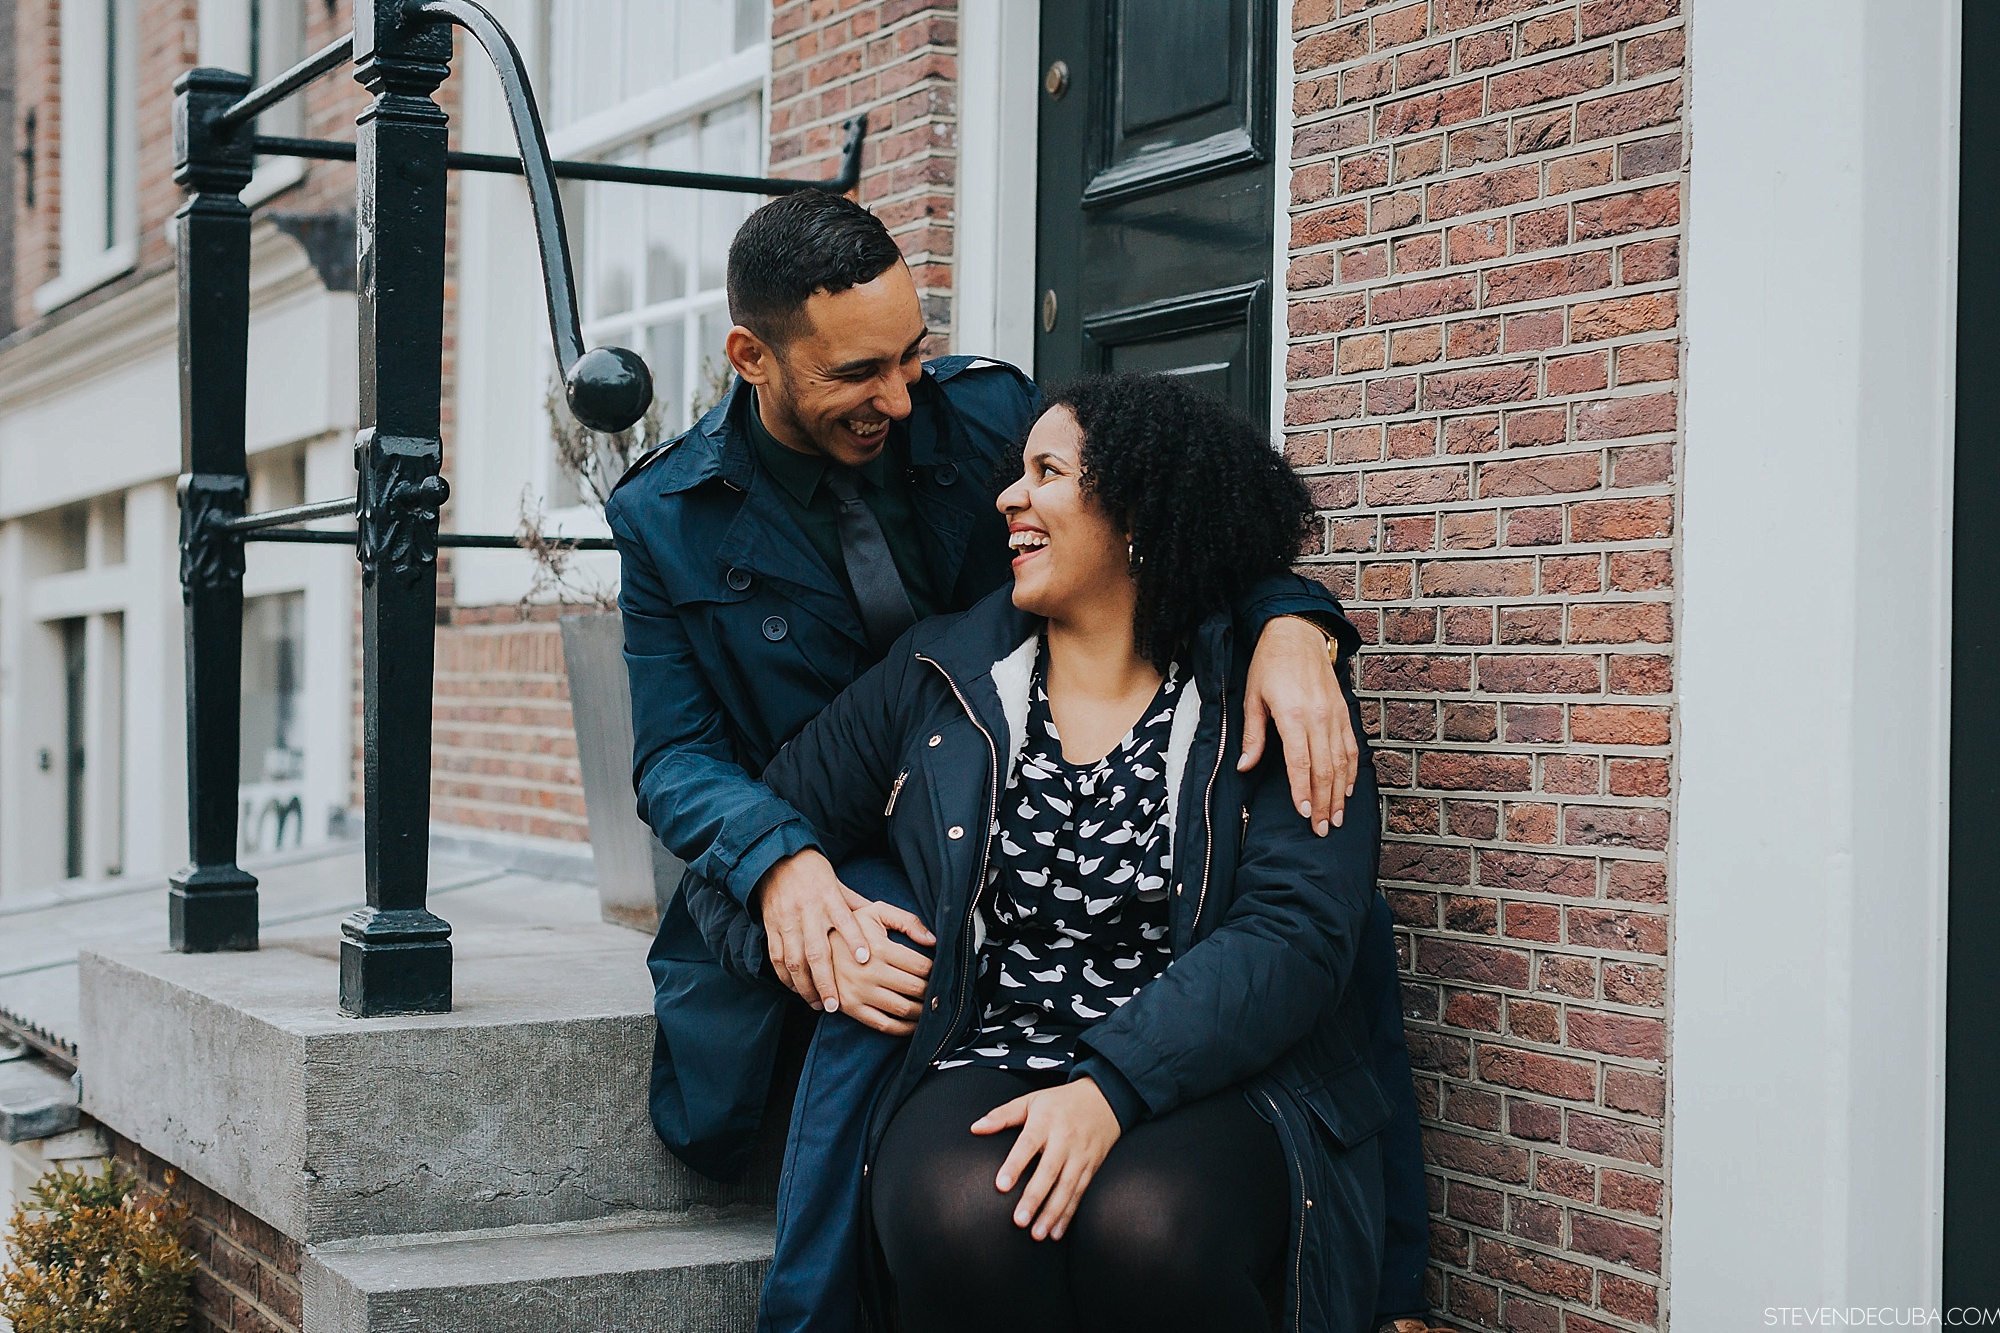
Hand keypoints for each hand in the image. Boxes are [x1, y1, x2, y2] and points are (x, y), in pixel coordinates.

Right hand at [750, 850, 934, 1010]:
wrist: (783, 864)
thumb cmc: (827, 885)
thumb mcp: (861, 897)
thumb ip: (896, 918)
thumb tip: (931, 939)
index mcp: (834, 902)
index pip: (847, 923)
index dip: (855, 942)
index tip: (865, 962)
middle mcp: (812, 914)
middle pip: (818, 953)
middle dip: (827, 981)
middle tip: (837, 1004)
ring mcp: (790, 924)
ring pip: (797, 962)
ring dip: (808, 987)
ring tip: (823, 1005)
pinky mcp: (774, 930)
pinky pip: (779, 961)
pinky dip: (788, 981)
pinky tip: (802, 995)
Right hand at [827, 900, 934, 1035]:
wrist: (814, 942)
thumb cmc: (851, 925)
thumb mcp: (876, 912)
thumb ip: (907, 921)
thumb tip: (932, 940)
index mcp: (879, 948)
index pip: (921, 966)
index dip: (936, 970)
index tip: (940, 971)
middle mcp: (870, 973)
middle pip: (915, 988)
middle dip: (932, 991)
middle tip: (941, 990)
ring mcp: (860, 993)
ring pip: (903, 1008)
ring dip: (923, 1011)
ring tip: (931, 1007)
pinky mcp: (851, 1007)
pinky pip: (883, 1024)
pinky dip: (903, 1029)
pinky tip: (913, 1024)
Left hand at [972, 1079, 1122, 1240]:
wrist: (1104, 1098)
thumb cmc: (1060, 1102)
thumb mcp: (1031, 1101)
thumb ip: (1002, 1115)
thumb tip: (975, 1128)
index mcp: (1045, 1121)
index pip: (1028, 1143)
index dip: (1015, 1164)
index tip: (1001, 1185)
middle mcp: (1064, 1139)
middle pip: (1049, 1171)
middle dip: (1035, 1197)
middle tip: (1019, 1220)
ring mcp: (1080, 1155)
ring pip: (1066, 1187)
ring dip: (1052, 1213)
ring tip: (1037, 1234)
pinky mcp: (1091, 1167)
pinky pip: (1079, 1194)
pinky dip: (1068, 1215)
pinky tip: (1056, 1232)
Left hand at [1240, 615, 1359, 834]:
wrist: (1297, 633)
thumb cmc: (1269, 664)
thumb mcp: (1252, 697)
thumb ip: (1253, 735)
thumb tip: (1244, 767)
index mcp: (1293, 715)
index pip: (1300, 763)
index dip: (1302, 791)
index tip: (1304, 815)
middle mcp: (1318, 717)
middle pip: (1325, 769)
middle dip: (1324, 802)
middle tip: (1323, 829)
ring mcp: (1335, 715)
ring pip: (1342, 762)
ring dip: (1340, 793)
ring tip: (1337, 818)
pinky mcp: (1344, 711)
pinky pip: (1351, 747)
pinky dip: (1351, 771)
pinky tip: (1347, 789)